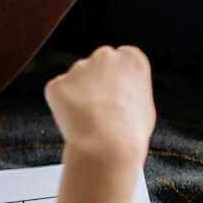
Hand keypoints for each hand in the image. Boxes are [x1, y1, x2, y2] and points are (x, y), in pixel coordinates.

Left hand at [44, 45, 154, 172]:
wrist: (108, 146)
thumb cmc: (131, 132)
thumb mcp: (144, 105)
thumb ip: (131, 91)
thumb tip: (122, 93)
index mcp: (131, 58)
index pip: (120, 59)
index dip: (116, 80)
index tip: (115, 94)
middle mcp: (105, 56)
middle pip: (97, 64)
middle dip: (95, 82)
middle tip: (99, 109)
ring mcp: (79, 68)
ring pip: (76, 80)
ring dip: (78, 95)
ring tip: (89, 121)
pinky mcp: (58, 83)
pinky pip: (58, 93)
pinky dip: (62, 107)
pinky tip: (74, 122)